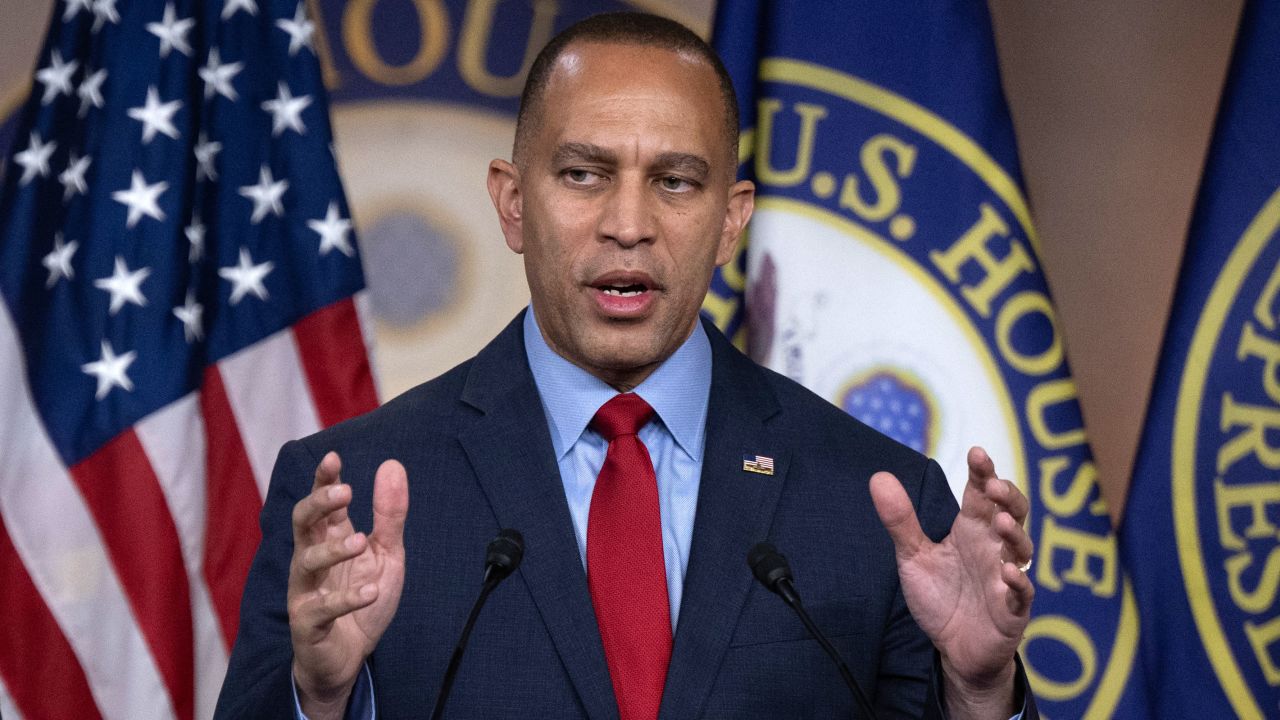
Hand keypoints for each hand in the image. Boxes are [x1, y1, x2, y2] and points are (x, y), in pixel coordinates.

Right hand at [288, 452, 408, 718]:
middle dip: (319, 503)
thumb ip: (389, 515)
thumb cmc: (363, 598)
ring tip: (360, 541)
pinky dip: (347, 598)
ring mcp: (306, 591)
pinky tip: (370, 590)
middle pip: (302, 523)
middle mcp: (311, 559)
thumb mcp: (386, 553)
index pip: (322, 502)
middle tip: (345, 492)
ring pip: (306, 561)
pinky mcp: (308, 623)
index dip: (323, 479)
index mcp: (329, 538)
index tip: (333, 457)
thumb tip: (392, 465)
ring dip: (333, 549)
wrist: (350, 657)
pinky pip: (322, 608)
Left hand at [870, 447, 1032, 718]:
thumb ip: (900, 520)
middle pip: (1012, 513)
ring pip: (1022, 549)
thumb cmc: (941, 597)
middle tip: (993, 485)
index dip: (983, 473)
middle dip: (1008, 496)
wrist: (953, 649)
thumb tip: (878, 477)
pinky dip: (1018, 582)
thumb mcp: (914, 556)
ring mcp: (1006, 578)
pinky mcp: (1012, 610)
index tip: (977, 453)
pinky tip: (1007, 572)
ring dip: (1014, 533)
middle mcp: (993, 548)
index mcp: (972, 531)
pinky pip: (1022, 593)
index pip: (981, 494)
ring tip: (999, 520)